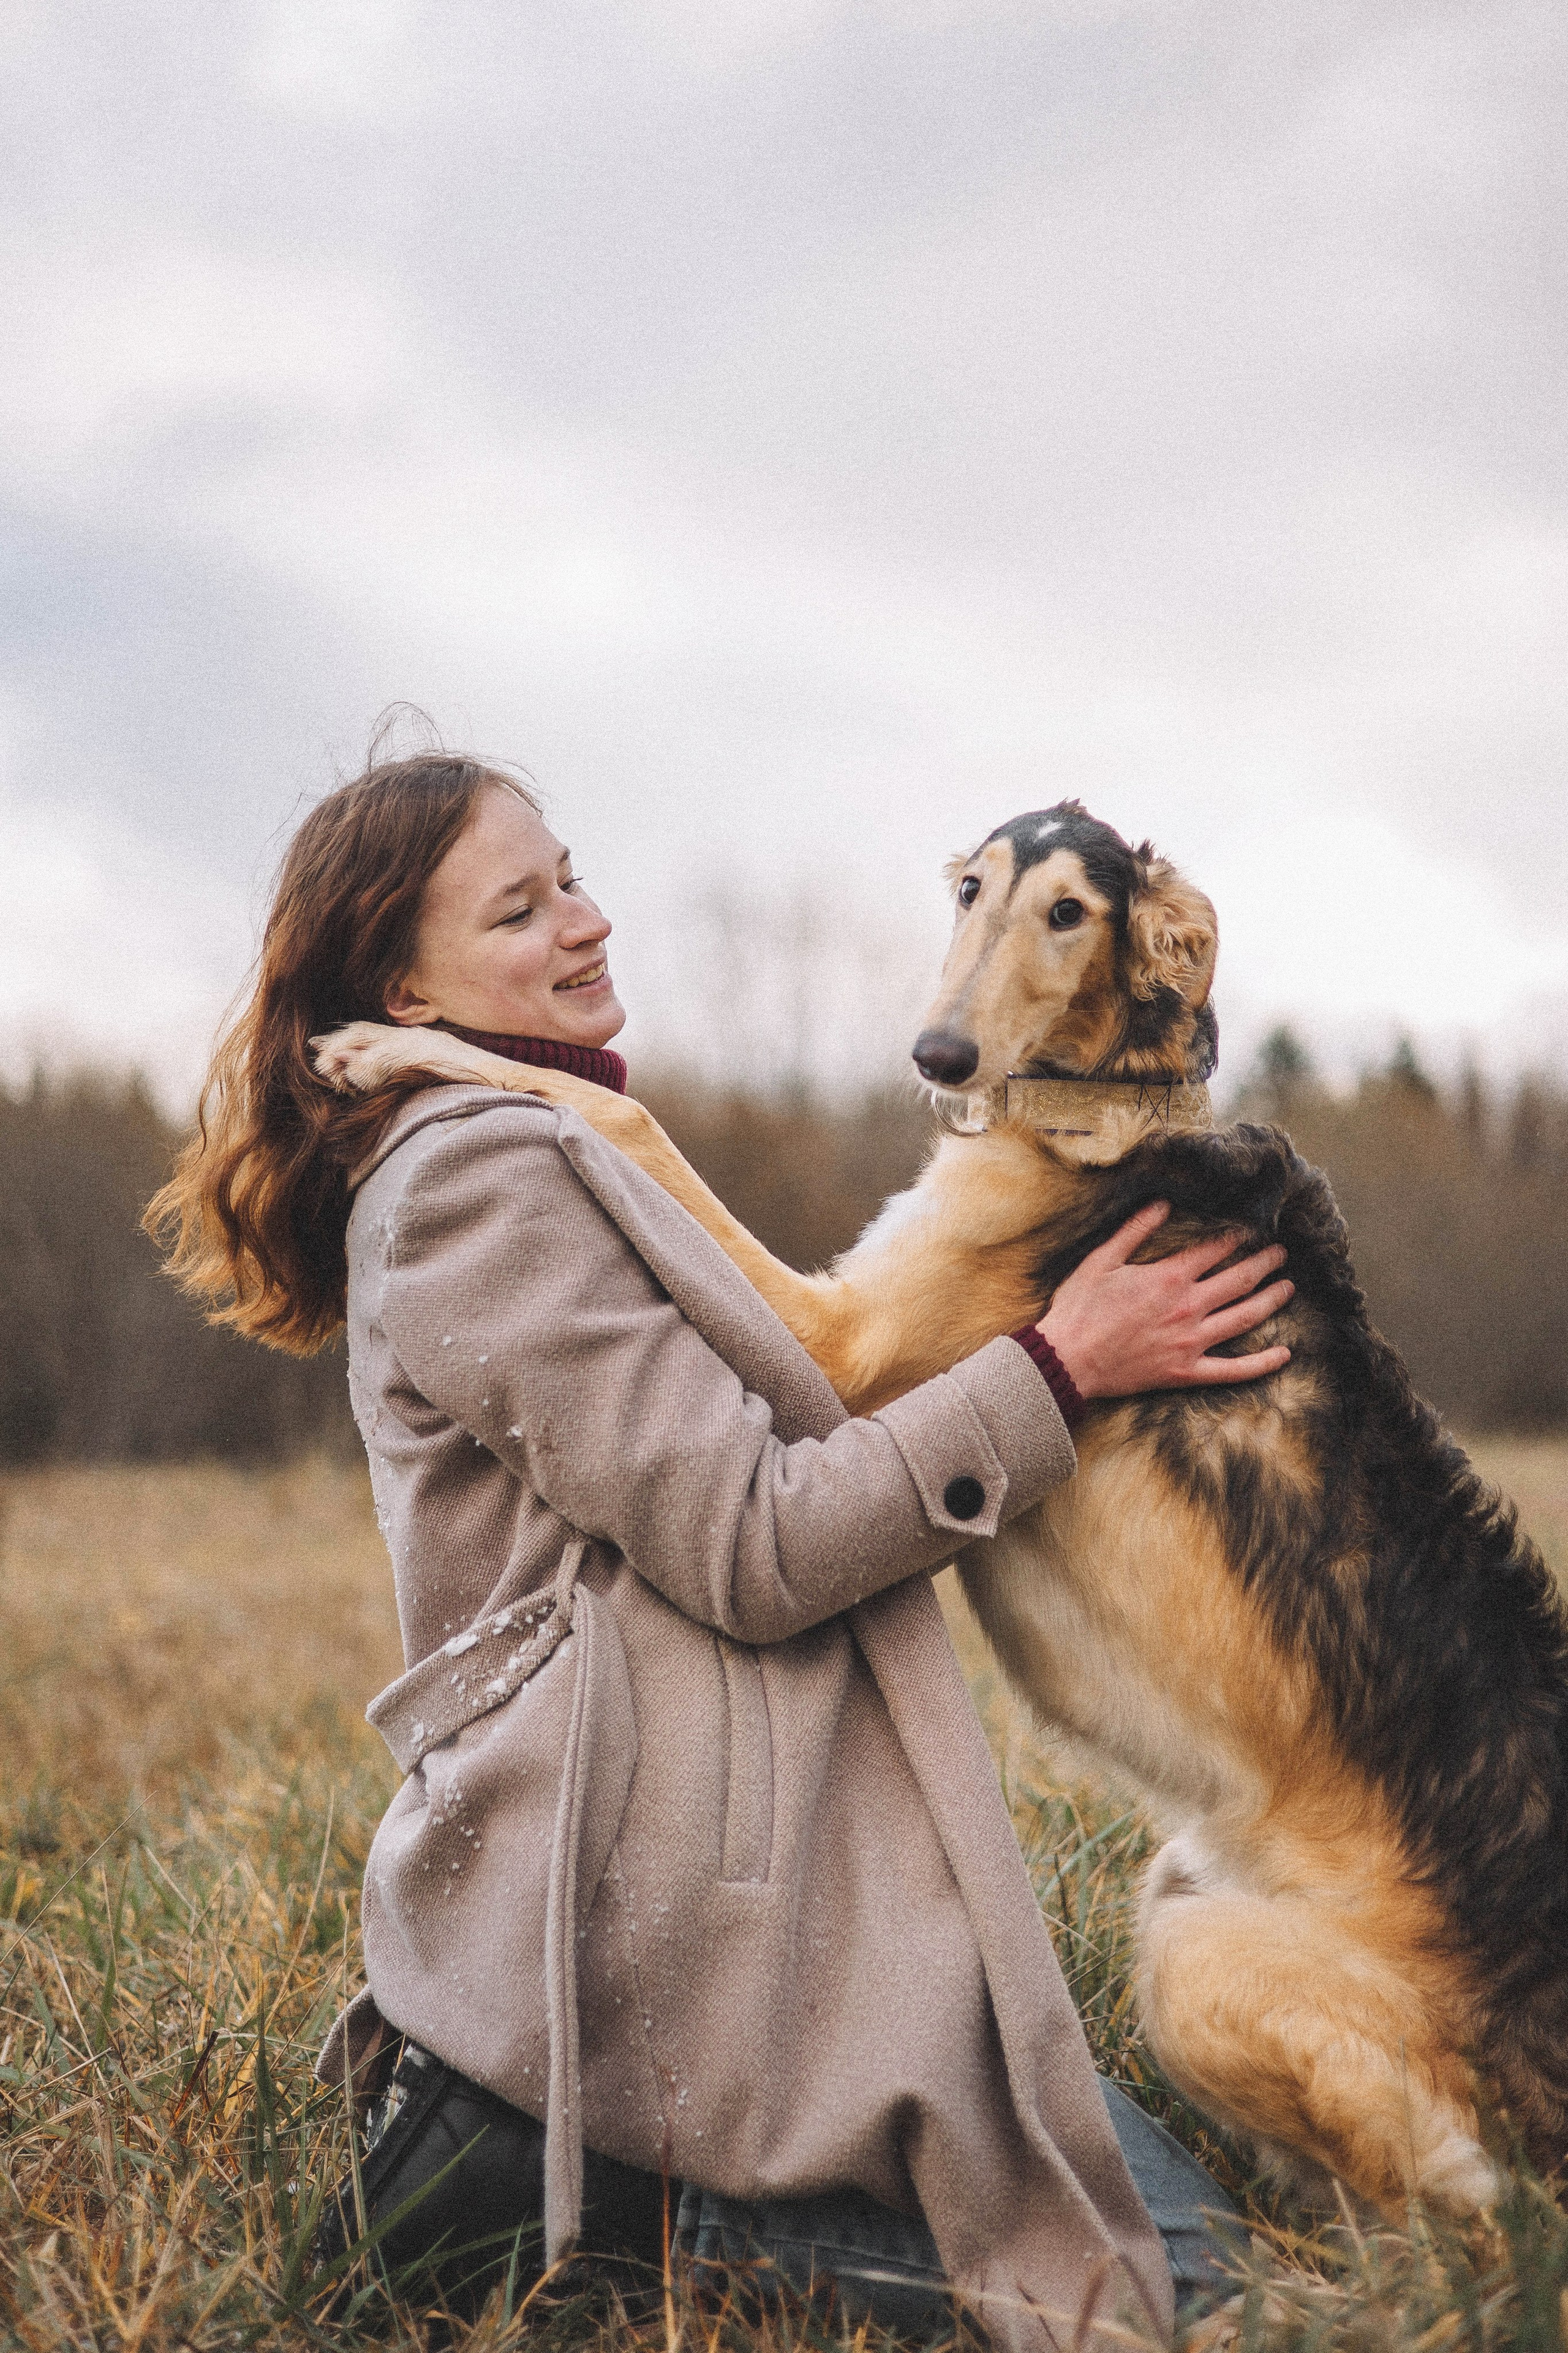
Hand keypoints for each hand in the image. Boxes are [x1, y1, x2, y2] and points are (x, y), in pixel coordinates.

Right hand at [1039, 1201, 1292, 1400]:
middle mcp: (1188, 1307)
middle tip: (1282, 1254)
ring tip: (1288, 1287)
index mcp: (1169, 1277)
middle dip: (1265, 1263)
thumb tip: (1162, 1204)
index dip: (1236, 1237)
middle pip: (1239, 1280)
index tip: (1251, 1229)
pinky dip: (1261, 1364)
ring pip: (1244, 1318)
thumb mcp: (1101, 1260)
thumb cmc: (1079, 1308)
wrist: (1068, 1359)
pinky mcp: (1187, 1372)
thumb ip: (1135, 1231)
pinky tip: (1284, 1355)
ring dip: (1271, 1300)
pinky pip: (1233, 1370)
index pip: (1214, 1250)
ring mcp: (1191, 1342)